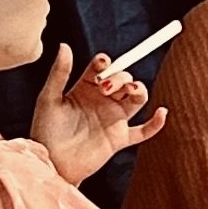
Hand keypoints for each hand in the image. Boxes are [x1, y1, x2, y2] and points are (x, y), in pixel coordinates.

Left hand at [29, 41, 164, 183]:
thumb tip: (64, 45)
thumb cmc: (45, 132)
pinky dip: (156, 123)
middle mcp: (101, 101)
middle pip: (123, 79)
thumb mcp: (49, 99)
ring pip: (137, 98)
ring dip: (139, 89)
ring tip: (131, 90)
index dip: (106, 63)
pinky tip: (162, 112)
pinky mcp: (119, 138)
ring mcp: (112, 119)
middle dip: (120, 77)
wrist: (51, 164)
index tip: (101, 66)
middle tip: (105, 87)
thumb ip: (59, 73)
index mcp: (84, 88)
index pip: (103, 68)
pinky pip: (143, 131)